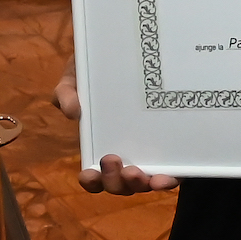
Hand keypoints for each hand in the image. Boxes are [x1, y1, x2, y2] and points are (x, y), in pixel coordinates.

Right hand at [54, 75, 178, 194]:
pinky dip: (170, 179)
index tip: (88, 174)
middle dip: (116, 183)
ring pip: (146, 183)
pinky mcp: (172, 145)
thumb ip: (67, 94)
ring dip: (141, 185)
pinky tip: (170, 177)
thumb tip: (74, 112)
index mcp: (101, 145)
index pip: (95, 176)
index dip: (92, 182)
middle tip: (112, 160)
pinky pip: (174, 169)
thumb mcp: (77, 78)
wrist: (126, 55)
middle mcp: (126, 153)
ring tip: (136, 171)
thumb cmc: (99, 69)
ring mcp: (150, 151)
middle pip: (121, 184)